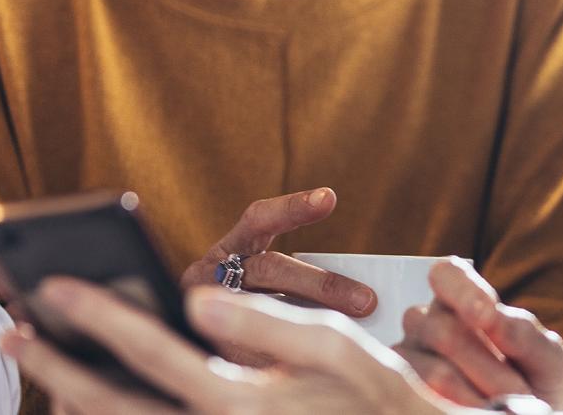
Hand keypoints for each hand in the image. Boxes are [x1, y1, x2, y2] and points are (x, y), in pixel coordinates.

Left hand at [3, 277, 462, 414]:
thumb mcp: (333, 347)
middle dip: (56, 366)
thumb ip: (262, 323)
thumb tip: (196, 302)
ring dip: (74, 398)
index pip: (150, 351)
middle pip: (111, 403)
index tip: (57, 287)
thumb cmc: (374, 397)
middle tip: (12, 333)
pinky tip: (91, 404)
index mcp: (235, 401)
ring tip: (40, 368)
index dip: (100, 315)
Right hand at [180, 187, 376, 363]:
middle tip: (366, 300)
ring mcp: (203, 310)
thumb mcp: (268, 281)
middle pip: (269, 269)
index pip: (259, 219)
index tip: (329, 198)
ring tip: (348, 335)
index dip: (292, 208)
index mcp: (231, 248)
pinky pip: (251, 352)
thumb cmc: (252, 305)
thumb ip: (303, 282)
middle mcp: (209, 274)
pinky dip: (285, 358)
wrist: (195, 343)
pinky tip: (313, 364)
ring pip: (261, 313)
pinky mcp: (206, 345)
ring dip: (307, 324)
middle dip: (322, 285)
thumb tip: (366, 297)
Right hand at [395, 258, 562, 407]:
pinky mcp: (401, 389)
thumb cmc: (533, 379)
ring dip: (478, 396)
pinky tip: (475, 411)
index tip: (487, 315)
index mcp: (462, 299)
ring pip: (435, 373)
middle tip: (519, 392)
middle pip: (444, 333)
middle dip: (490, 370)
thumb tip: (492, 318)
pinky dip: (457, 408)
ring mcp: (409, 356)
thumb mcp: (544, 354)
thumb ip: (523, 332)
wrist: (523, 414)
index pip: (447, 274)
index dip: (463, 292)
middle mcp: (428, 321)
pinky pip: (423, 399)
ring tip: (502, 407)